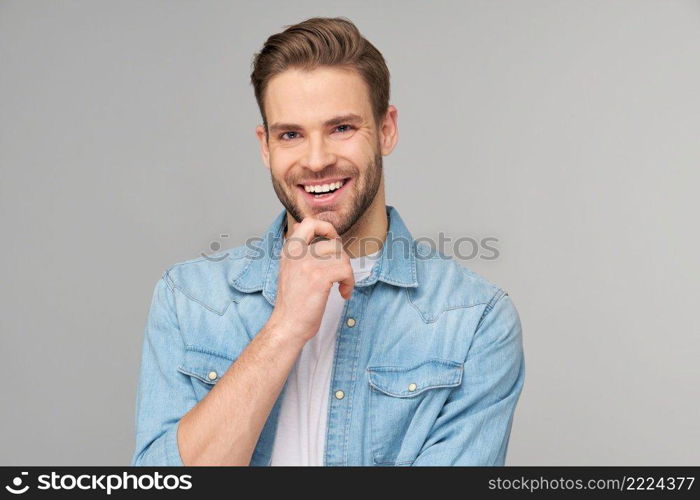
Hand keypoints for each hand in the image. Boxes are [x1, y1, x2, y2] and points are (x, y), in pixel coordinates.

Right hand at [267, 217, 354, 342]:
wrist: (287, 325)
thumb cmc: (292, 302)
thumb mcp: (289, 270)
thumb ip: (300, 252)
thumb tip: (317, 236)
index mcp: (289, 250)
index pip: (308, 223)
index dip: (326, 228)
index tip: (333, 241)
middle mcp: (296, 254)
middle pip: (333, 242)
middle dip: (342, 259)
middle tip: (339, 272)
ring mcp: (307, 264)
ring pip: (342, 257)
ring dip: (347, 273)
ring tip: (341, 286)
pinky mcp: (319, 277)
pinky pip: (346, 271)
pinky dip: (349, 283)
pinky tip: (342, 293)